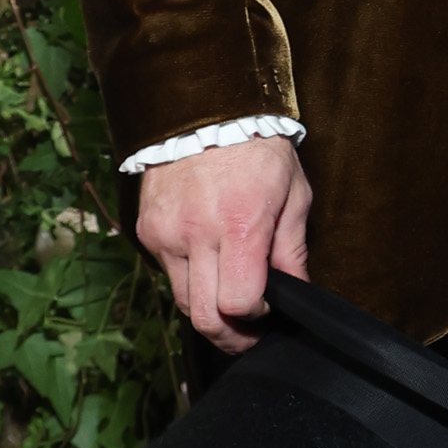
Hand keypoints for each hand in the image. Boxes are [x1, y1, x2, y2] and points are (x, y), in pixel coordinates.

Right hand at [134, 133, 310, 352]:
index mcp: (238, 225)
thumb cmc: (257, 150)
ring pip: (183, 302)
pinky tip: (208, 263)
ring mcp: (166, 234)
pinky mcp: (147, 231)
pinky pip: (168, 274)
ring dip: (208, 310)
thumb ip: (292, 250)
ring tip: (229, 300)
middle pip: (205, 316)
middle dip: (230, 335)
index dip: (255, 317)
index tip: (267, 310)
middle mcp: (196, 234)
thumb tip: (299, 293)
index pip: (238, 303)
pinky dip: (189, 280)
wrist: (205, 112)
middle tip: (247, 334)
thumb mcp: (293, 194)